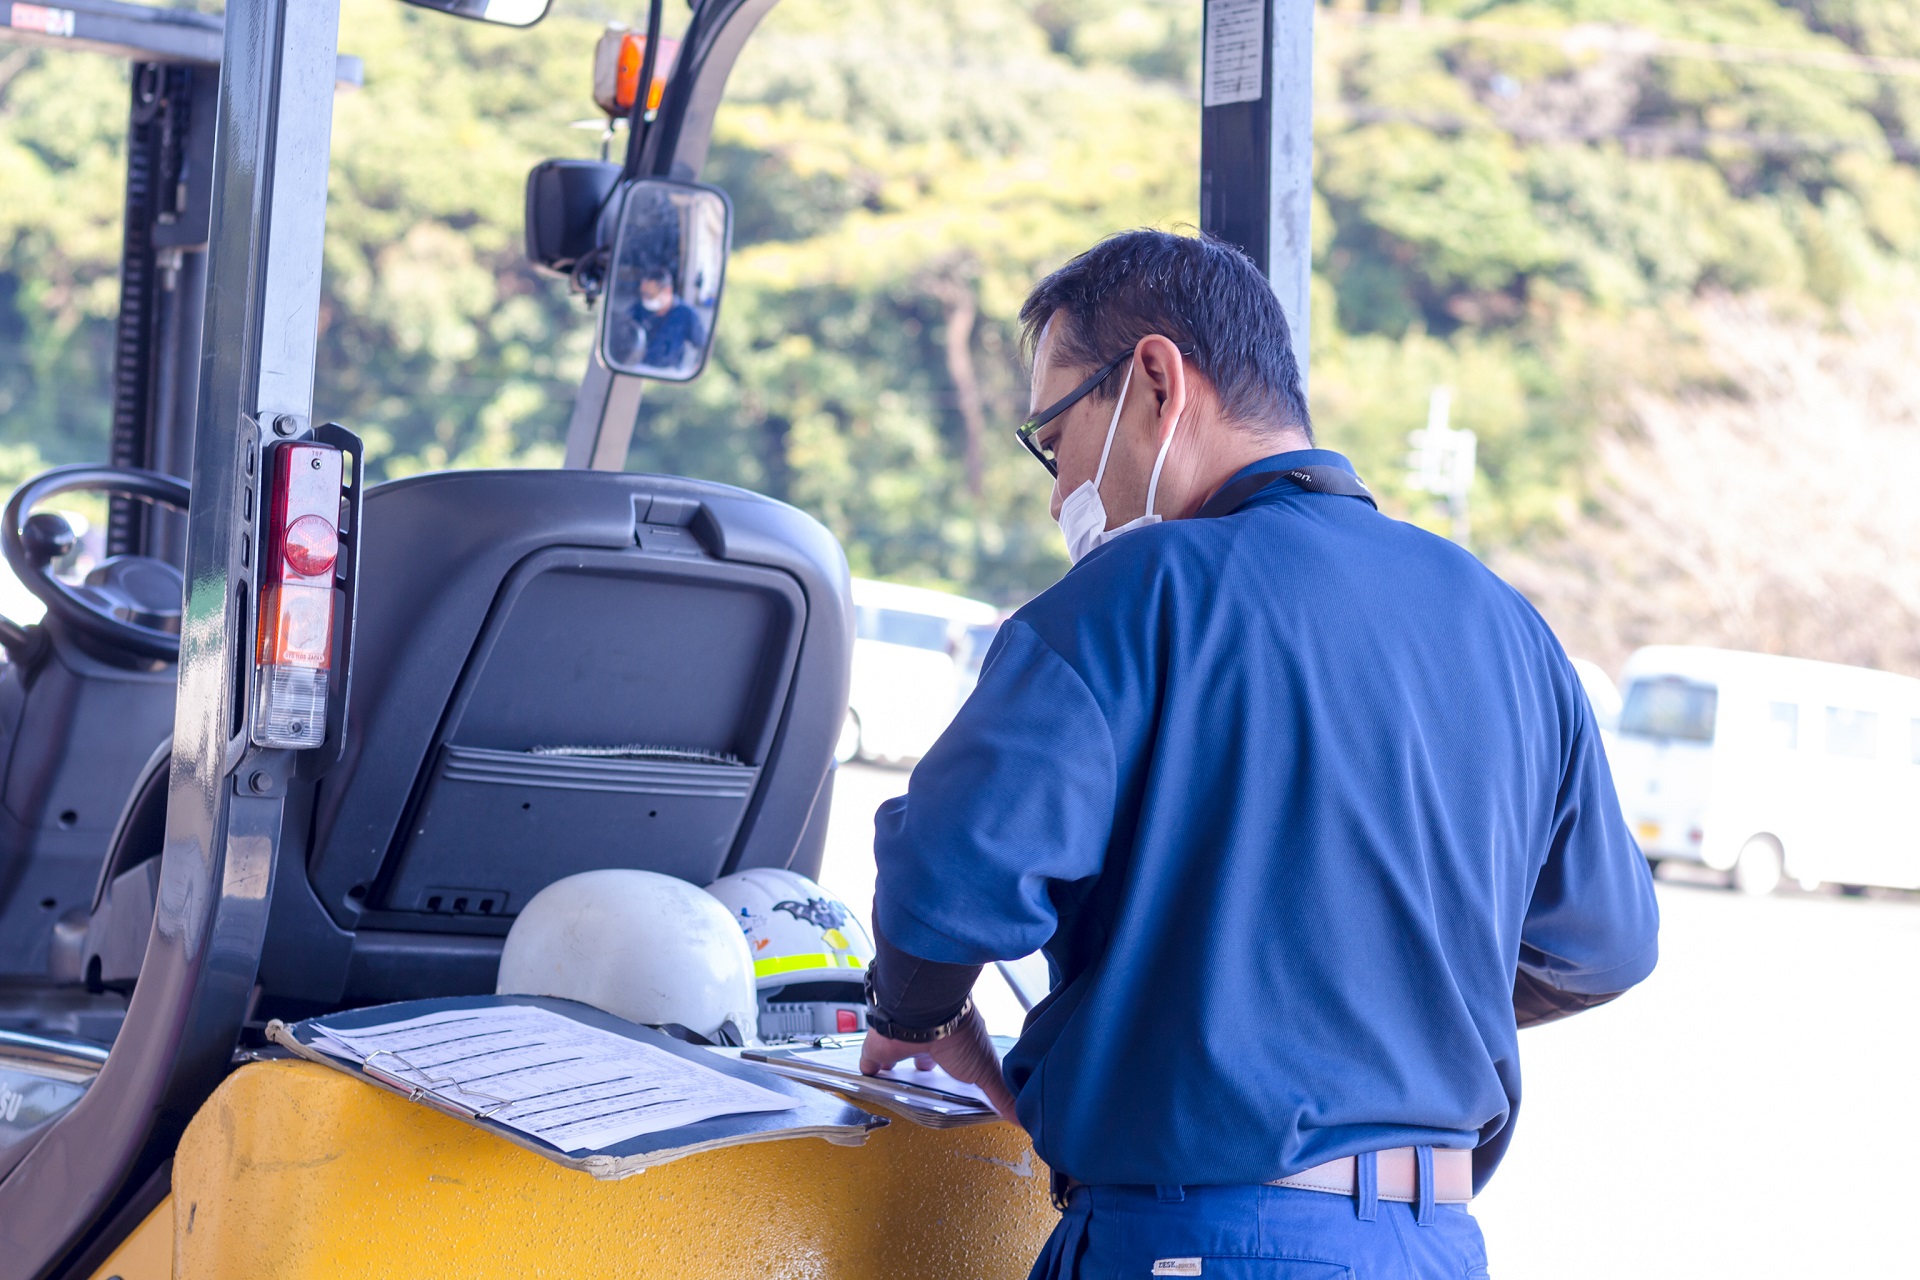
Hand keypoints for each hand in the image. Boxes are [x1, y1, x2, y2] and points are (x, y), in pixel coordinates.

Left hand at [860, 1003, 1018, 1122]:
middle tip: (924, 1081)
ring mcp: (904, 1041)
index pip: (956, 1057)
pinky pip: (871, 1059)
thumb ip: (1001, 1095)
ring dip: (898, 1067)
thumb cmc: (959, 1038)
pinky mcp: (881, 1047)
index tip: (955, 1078)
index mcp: (955, 1042)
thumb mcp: (986, 1071)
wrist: (925, 1014)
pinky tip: (868, 1078)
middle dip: (926, 1065)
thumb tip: (1024, 1119)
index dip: (955, 1066)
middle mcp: (929, 1039)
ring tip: (896, 1083)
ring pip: (901, 1055)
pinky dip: (869, 1068)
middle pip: (927, 1054)